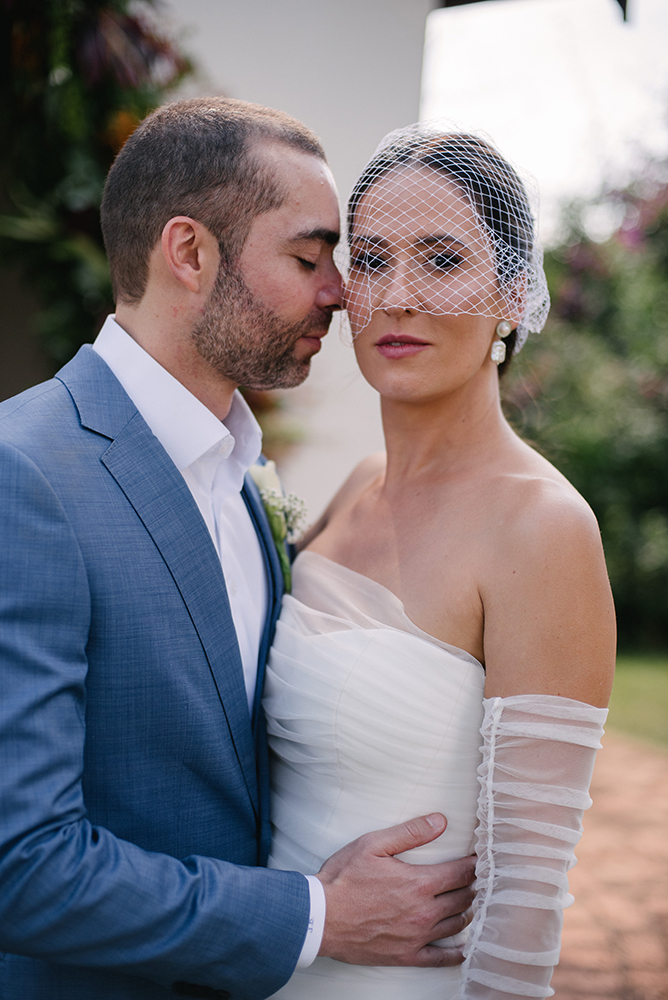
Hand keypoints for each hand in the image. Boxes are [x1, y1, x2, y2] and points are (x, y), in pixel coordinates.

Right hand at [315, 813, 475, 967]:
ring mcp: (417, 936)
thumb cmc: (344, 878)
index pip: (460, 872)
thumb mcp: (374, 844)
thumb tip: (441, 821)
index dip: (474, 864)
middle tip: (478, 878)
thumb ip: (410, 833)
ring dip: (467, 911)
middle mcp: (424, 912)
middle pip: (463, 898)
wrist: (321, 917)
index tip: (480, 858)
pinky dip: (457, 952)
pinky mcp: (407, 955)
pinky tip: (464, 947)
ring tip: (470, 902)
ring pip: (457, 924)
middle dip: (473, 885)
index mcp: (419, 883)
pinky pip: (441, 958)